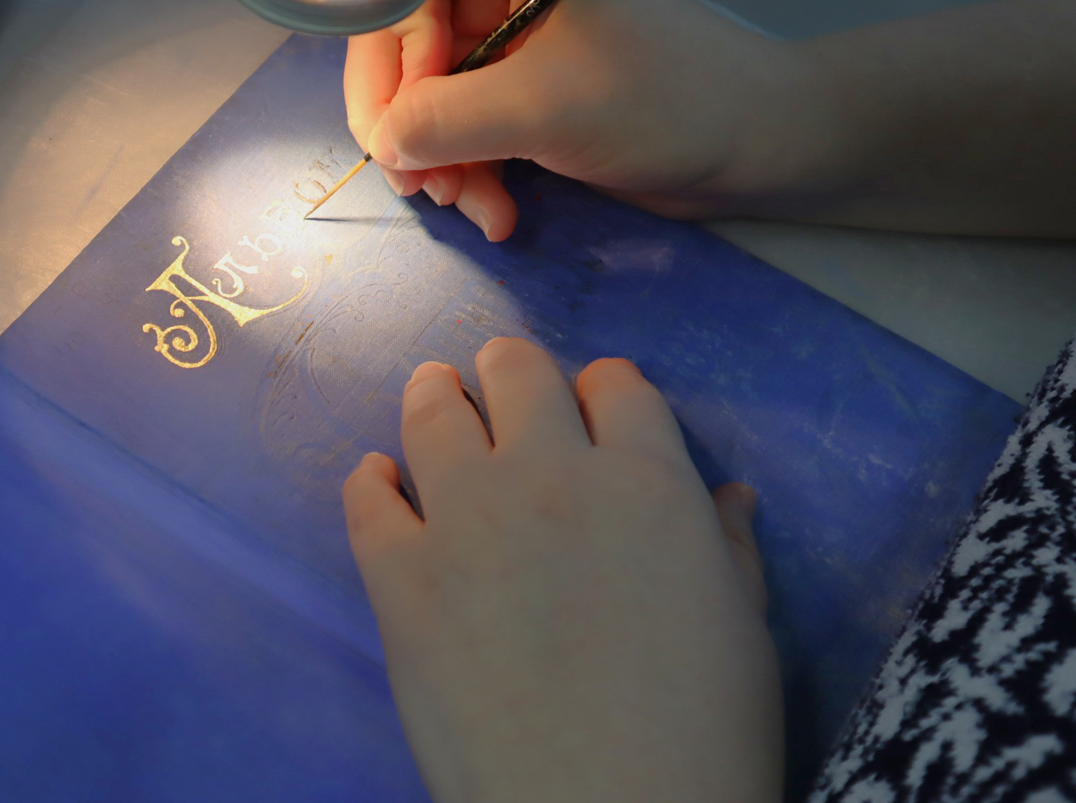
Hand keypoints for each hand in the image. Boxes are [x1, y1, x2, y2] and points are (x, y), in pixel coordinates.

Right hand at [343, 0, 811, 239]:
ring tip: (475, 208)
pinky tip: (497, 214)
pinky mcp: (519, 95)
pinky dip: (469, 177)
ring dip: (441, 167)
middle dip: (412, 133)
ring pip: (424, 105)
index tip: (396, 138)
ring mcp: (504, 43)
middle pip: (400, 57)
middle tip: (427, 190)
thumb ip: (445, 120)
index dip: (386, 72)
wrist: (755, 144)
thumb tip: (380, 146)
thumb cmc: (666, 98)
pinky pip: (458, 134)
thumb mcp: (545, 107)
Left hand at [343, 338, 782, 802]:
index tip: (594, 409)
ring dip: (436, 395)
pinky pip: (366, 498)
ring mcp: (465, 520)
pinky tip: (378, 480)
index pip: (617, 387)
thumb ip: (727, 549)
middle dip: (512, 374)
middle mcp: (551, 475)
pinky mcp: (400, 578)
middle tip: (502, 388)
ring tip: (434, 393)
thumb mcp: (745, 632)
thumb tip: (728, 495)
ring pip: (434, 412)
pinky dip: (372, 480)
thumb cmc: (704, 737)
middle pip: (518, 374)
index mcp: (648, 481)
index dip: (605, 392)